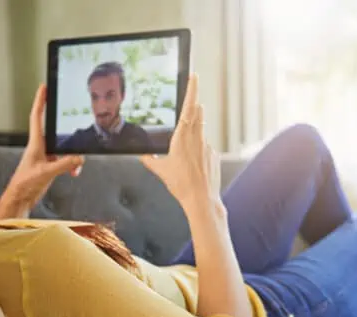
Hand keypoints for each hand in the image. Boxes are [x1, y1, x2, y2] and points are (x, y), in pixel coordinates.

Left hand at [0, 84, 83, 219]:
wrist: (20, 199)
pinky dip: (72, 166)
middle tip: (71, 118)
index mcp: (35, 144)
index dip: (40, 101)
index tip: (44, 88)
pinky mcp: (50, 167)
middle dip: (66, 130)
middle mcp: (40, 148)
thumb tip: (79, 158)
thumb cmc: (25, 184)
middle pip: (56, 131)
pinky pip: (66, 161)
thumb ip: (64, 164)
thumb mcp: (46, 172)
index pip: (37, 117)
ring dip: (72, 157)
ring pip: (64, 149)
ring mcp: (46, 157)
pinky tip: (73, 173)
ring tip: (75, 168)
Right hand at [140, 75, 222, 213]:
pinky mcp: (214, 154)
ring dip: (195, 128)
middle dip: (194, 104)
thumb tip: (143, 156)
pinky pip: (205, 146)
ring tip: (188, 142)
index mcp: (182, 137)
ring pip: (201, 129)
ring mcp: (207, 145)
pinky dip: (199, 150)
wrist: (201, 199)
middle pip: (197, 113)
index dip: (192, 90)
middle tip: (192, 96)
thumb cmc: (181, 184)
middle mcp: (197, 138)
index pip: (188, 108)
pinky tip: (194, 164)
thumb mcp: (161, 171)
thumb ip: (151, 160)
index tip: (194, 77)